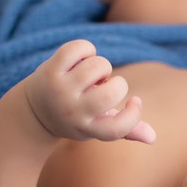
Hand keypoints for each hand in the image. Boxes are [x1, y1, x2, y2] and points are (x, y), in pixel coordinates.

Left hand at [22, 39, 156, 143]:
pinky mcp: (51, 70)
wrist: (33, 112)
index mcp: (88, 128)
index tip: (134, 101)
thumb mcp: (97, 127)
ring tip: (88, 75)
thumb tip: (153, 137)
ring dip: (100, 66)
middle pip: (111, 92)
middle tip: (101, 86)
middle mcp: (73, 111)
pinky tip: (79, 59)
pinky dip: (86, 49)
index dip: (133, 114)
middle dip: (116, 82)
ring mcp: (61, 90)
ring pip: (99, 66)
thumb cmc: (76, 117)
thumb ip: (126, 129)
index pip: (117, 128)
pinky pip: (80, 48)